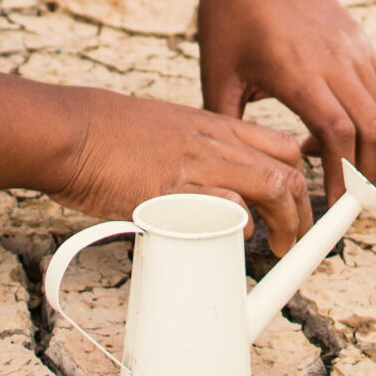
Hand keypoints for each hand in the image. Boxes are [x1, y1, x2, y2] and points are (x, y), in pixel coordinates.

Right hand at [43, 86, 312, 252]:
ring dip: (284, 224)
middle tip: (296, 240)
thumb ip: (198, 152)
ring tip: (280, 249)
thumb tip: (215, 187)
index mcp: (215, 126)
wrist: (73, 131)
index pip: (281, 147)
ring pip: (269, 188)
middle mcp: (215, 143)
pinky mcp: (175, 193)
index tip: (300, 206)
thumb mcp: (169, 128)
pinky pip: (226, 209)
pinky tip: (236, 241)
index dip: (299, 181)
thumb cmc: (111, 133)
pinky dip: (240, 228)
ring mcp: (197, 167)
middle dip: (302, 212)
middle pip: (285, 173)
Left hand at [197, 0, 375, 192]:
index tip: (334, 209)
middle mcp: (334, 60)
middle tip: (350, 202)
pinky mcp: (358, 38)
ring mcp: (352, 47)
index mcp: (298, 72)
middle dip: (368, 174)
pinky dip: (371, 116)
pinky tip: (341, 126)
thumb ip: (227, 122)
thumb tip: (230, 169)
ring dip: (372, 146)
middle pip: (375, 128)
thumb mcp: (218, 72)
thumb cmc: (230, 10)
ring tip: (345, 168)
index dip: (343, 179)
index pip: (338, 136)